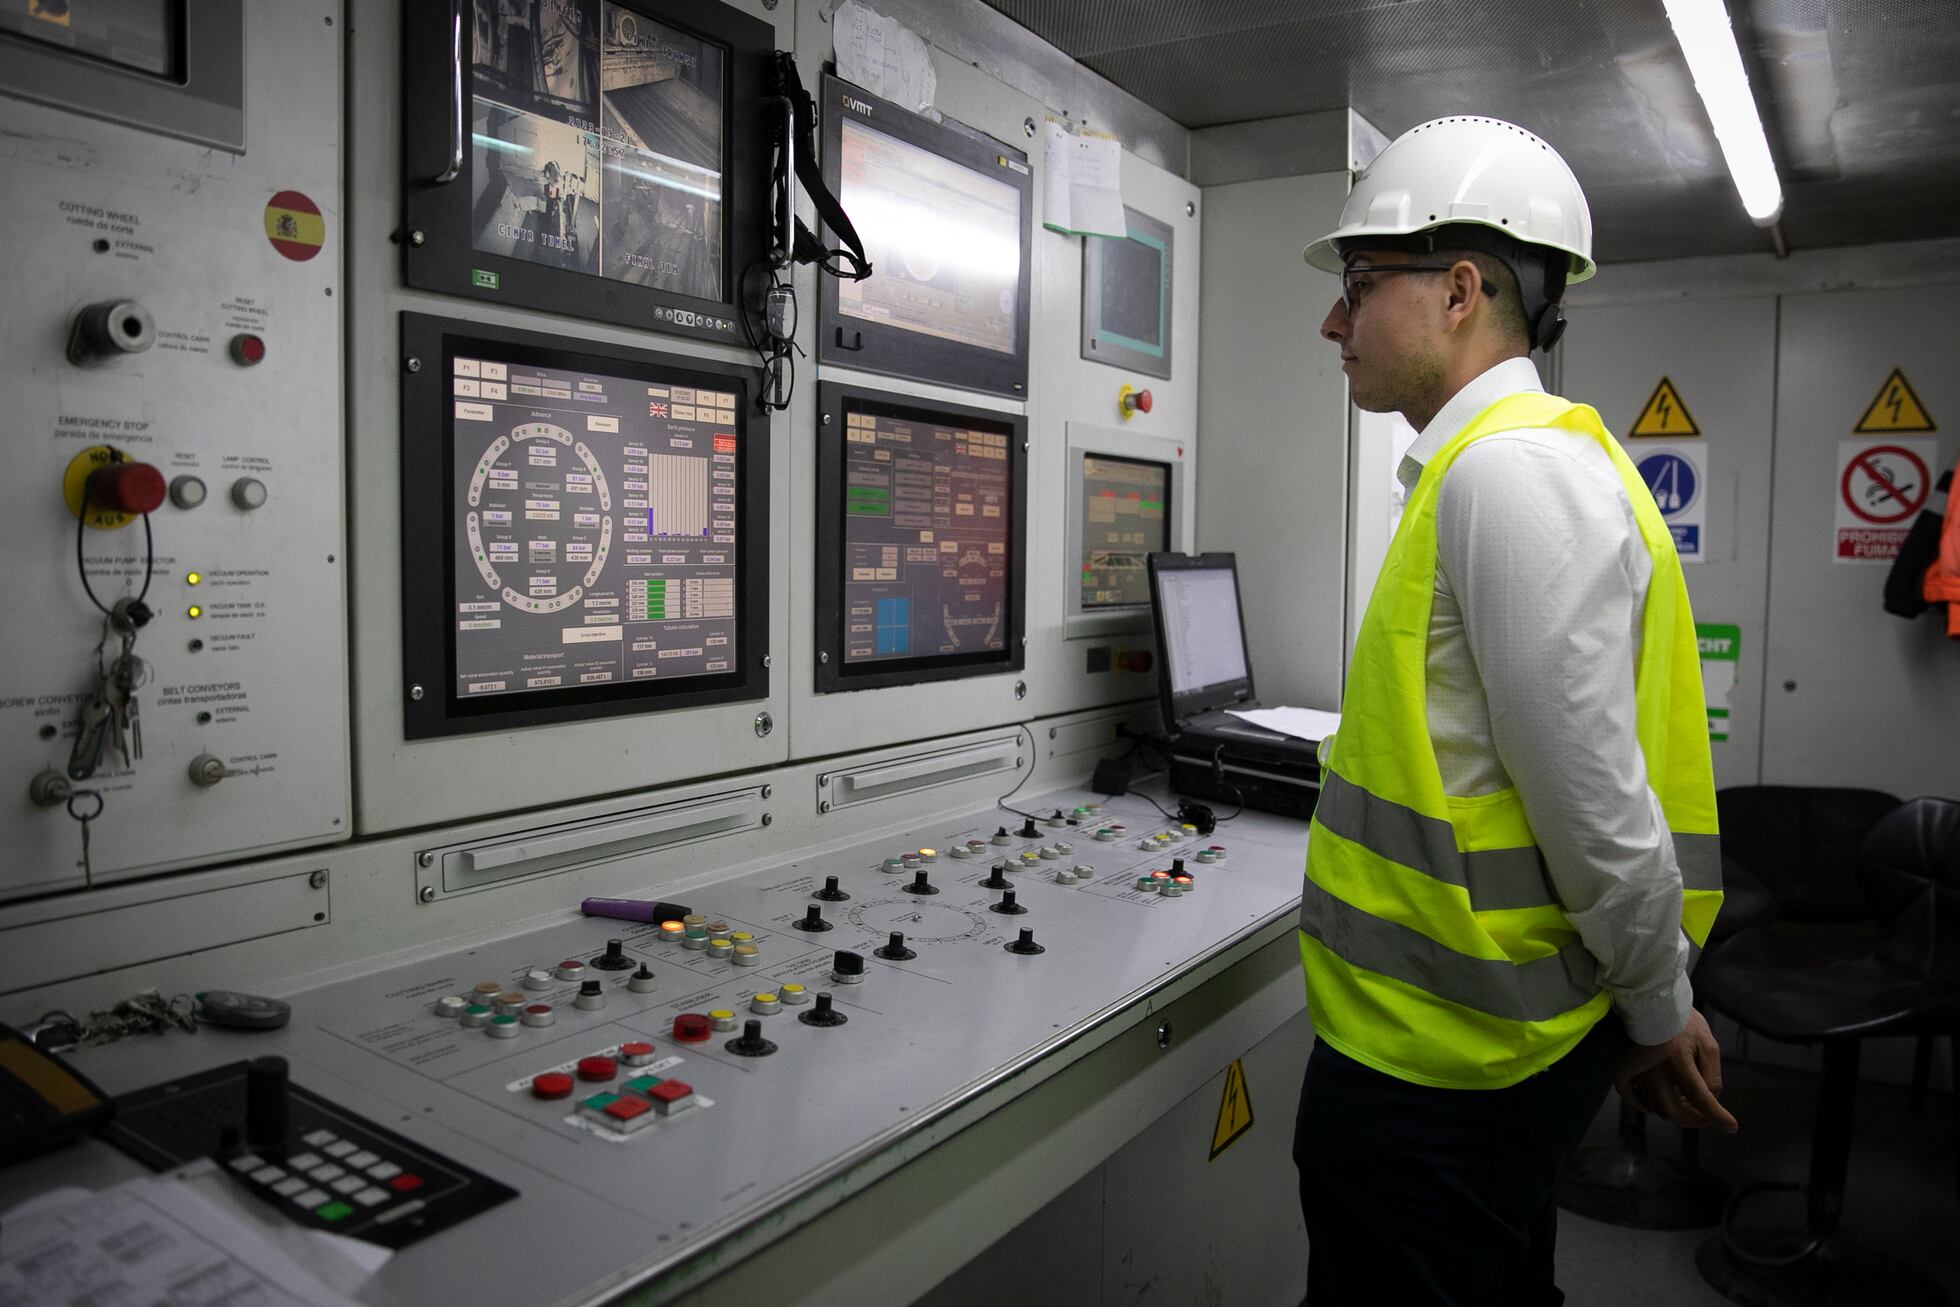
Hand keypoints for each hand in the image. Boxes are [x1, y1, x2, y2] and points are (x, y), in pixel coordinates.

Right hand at [1616, 1008, 1737, 1132]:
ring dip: (1672, 1112)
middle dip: (1692, 1120)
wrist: (1649, 997)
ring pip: (1653, 1106)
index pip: (1700, 1098)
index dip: (1717, 1116)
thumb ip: (1711, 1074)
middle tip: (1705, 1118)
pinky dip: (1645, 1104)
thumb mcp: (1707, 1043)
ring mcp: (1635, 1071)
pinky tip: (1655, 1104)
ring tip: (1685, 1105)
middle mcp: (1653, 1071)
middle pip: (1672, 1111)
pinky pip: (1631, 1096)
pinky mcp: (1622, 1067)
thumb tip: (1709, 1098)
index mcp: (1678, 1062)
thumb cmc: (1681, 1018)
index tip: (1731, 1126)